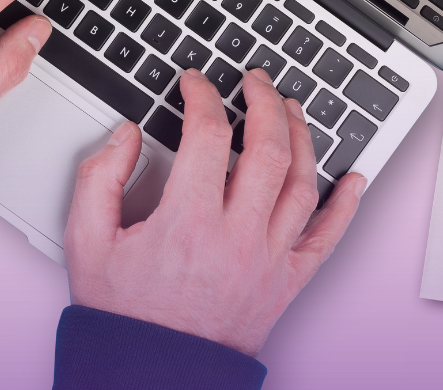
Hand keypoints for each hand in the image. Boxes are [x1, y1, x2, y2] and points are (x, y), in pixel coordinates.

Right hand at [66, 68, 365, 355]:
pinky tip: (355, 180)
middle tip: (257, 81)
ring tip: (293, 110)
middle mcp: (236, 238)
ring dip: (303, 139)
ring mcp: (269, 260)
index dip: (202, 96)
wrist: (154, 371)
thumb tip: (125, 134)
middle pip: (269, 151)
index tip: (196, 82)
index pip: (208, 136)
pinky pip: (328, 238)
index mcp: (186, 223)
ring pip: (304, 184)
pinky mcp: (287, 282)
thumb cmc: (124, 314)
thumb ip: (100, 179)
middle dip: (266, 103)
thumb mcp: (87, 243)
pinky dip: (346, 206)